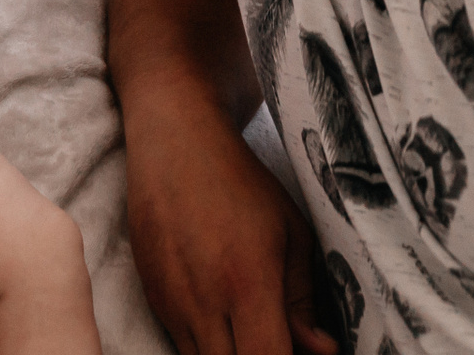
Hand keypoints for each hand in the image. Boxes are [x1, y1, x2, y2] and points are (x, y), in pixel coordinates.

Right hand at [126, 101, 337, 354]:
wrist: (173, 140)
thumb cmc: (240, 182)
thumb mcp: (291, 234)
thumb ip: (303, 300)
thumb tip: (322, 351)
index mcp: (248, 284)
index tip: (302, 352)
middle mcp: (203, 301)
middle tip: (278, 339)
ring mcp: (170, 301)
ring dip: (231, 354)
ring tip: (253, 330)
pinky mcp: (151, 296)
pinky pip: (181, 343)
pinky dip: (206, 344)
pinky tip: (225, 319)